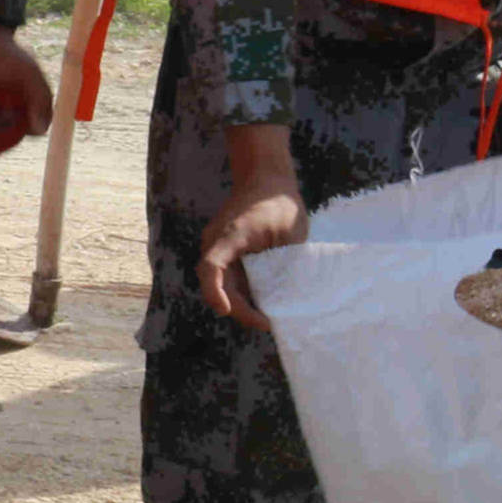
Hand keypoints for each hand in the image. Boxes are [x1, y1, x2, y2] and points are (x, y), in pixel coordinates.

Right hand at [197, 126, 305, 330]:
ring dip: (239, 302)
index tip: (226, 311)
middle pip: (217, 284)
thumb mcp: (289, 235)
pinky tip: (262, 300)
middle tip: (266, 323)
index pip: (211, 267)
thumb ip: (284, 264)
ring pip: (221, 283)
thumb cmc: (279, 204)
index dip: (215, 292)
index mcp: (230, 235)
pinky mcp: (225, 252)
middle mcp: (216, 243)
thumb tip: (287, 297)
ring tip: (265, 316)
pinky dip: (241, 291)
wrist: (266, 179)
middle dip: (238, 308)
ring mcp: (218, 248)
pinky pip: (228, 277)